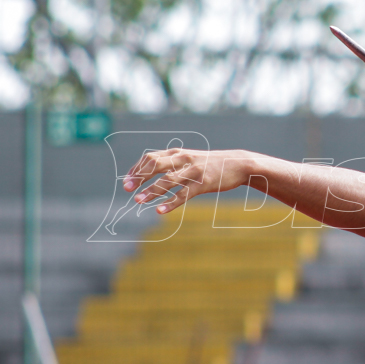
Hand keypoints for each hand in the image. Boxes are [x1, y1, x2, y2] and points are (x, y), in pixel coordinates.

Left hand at [122, 147, 255, 213]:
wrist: (238, 164)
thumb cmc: (211, 164)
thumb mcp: (190, 158)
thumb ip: (172, 162)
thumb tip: (151, 170)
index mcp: (178, 152)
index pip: (150, 158)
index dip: (136, 170)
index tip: (127, 181)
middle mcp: (183, 159)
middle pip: (155, 165)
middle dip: (139, 177)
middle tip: (127, 189)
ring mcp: (193, 171)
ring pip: (168, 181)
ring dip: (151, 191)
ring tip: (138, 201)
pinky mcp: (203, 183)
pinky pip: (184, 194)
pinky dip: (171, 203)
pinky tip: (160, 210)